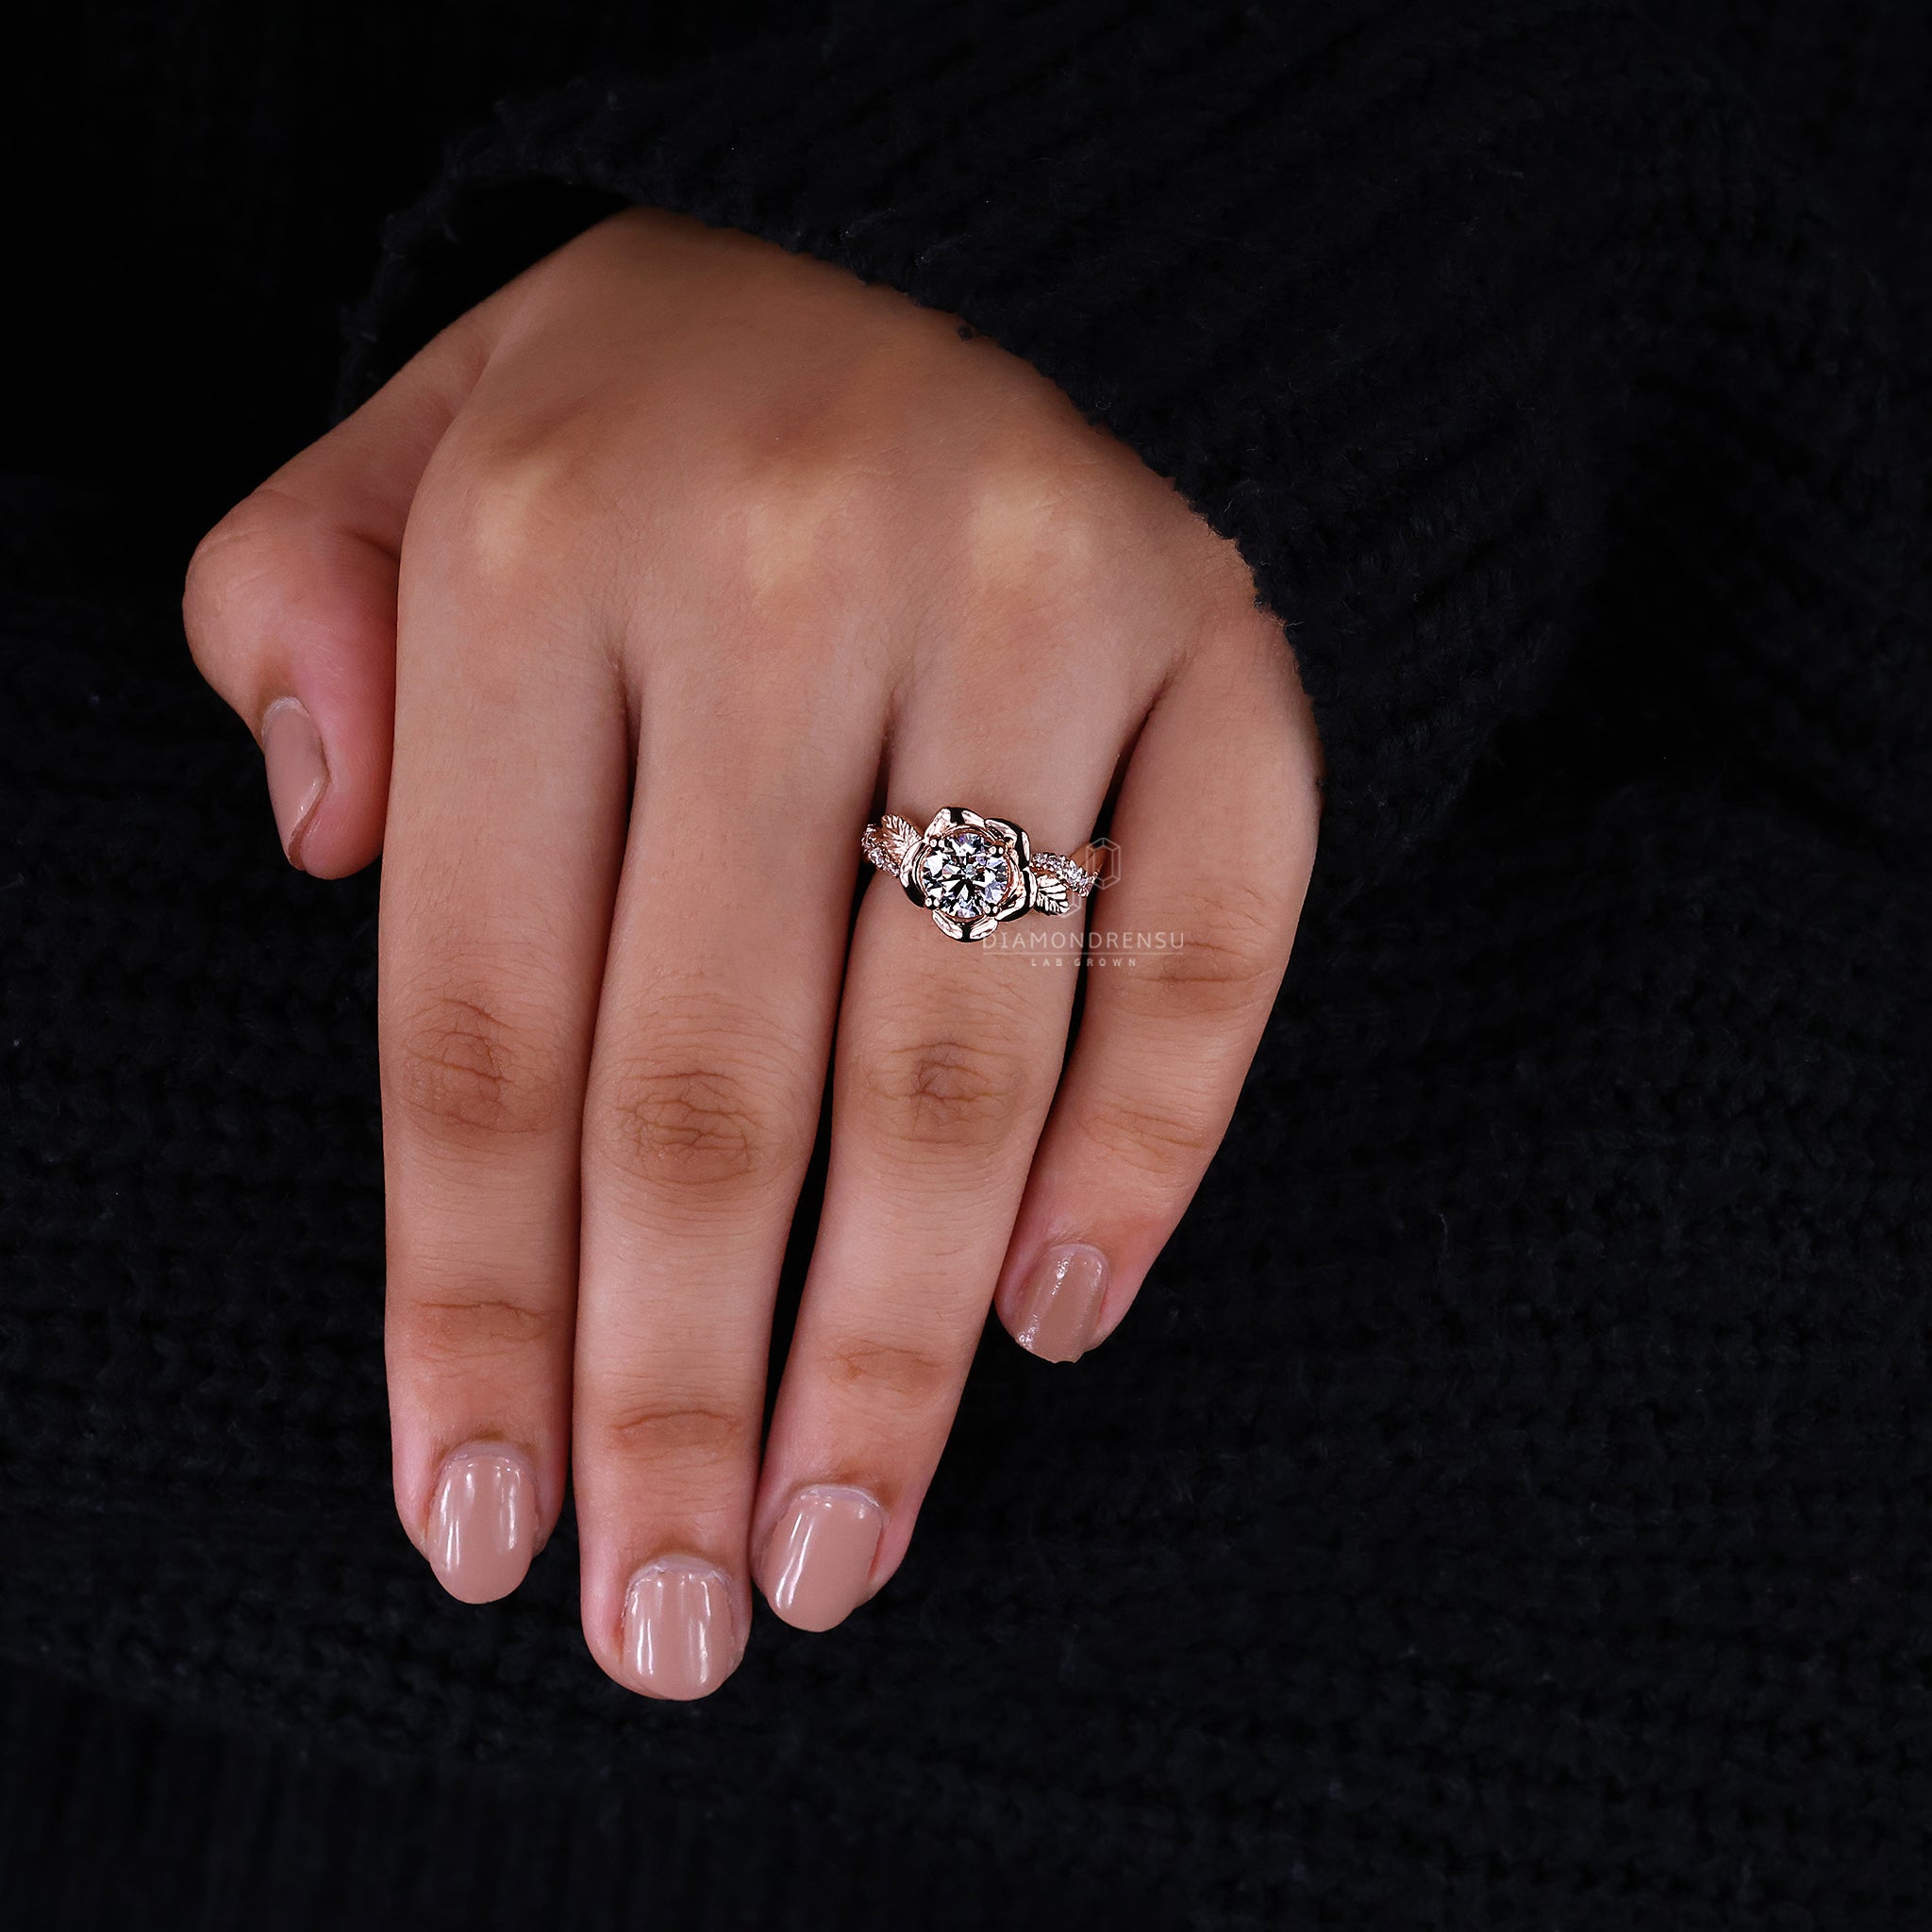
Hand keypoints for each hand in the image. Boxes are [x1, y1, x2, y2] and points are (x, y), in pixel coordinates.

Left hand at [184, 208, 1320, 1697]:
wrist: (971, 207)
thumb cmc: (672, 381)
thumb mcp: (426, 433)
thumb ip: (308, 614)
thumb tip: (319, 860)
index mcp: (550, 550)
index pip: (475, 1016)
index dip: (472, 1303)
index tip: (482, 1527)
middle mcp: (798, 578)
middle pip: (715, 1083)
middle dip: (679, 1391)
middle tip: (672, 1626)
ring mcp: (1041, 607)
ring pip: (959, 1057)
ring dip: (891, 1348)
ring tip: (834, 1552)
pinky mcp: (1229, 645)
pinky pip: (1210, 941)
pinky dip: (1149, 1146)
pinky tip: (1057, 1320)